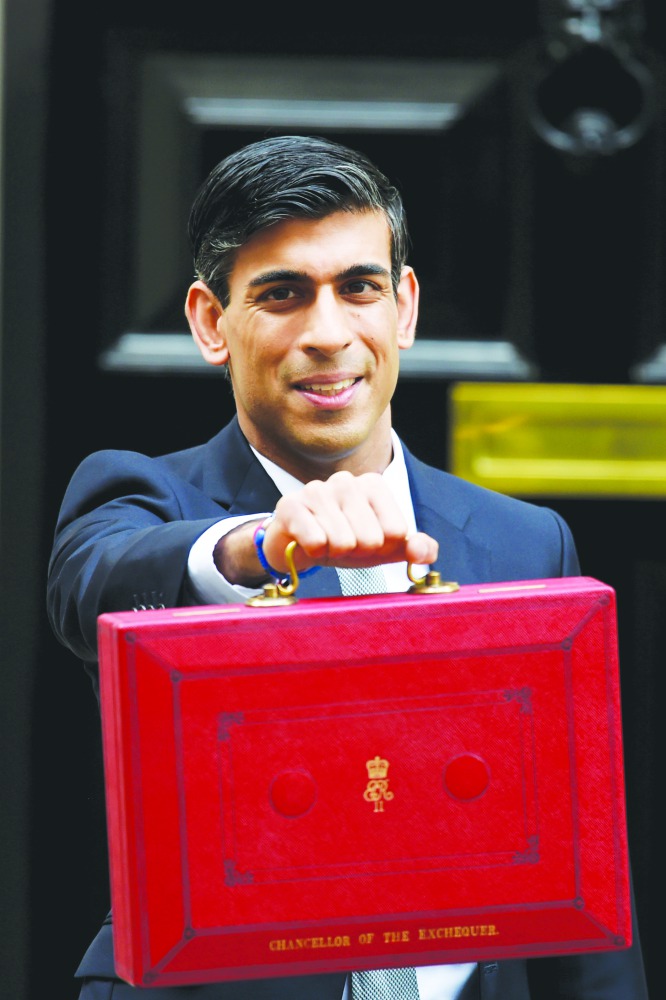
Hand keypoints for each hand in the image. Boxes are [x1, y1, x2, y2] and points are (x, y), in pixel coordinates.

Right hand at [261, 470, 437, 574]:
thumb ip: (414, 549)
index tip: (365, 541)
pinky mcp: (290, 505)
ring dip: (334, 553)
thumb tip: (423, 553)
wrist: (296, 544)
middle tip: (342, 544)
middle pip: (371, 539)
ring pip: (343, 543)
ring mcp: (316, 490)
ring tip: (325, 542)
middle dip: (357, 552)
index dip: (382, 548)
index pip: (397, 532)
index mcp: (374, 484)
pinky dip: (314, 552)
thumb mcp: (384, 548)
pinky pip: (316, 542)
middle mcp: (346, 480)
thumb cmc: (344, 541)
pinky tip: (306, 541)